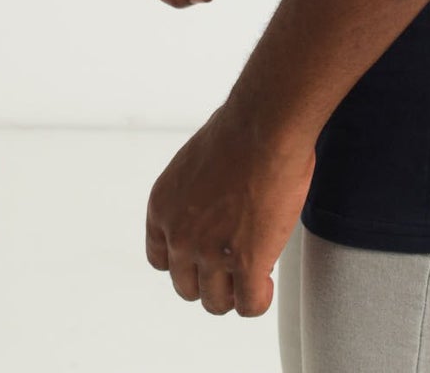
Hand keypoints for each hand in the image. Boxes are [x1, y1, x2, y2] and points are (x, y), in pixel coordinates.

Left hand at [145, 101, 314, 316]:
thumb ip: (196, 194)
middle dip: (211, 279)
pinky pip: (249, 304)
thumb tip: (215, 204)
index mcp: (162, 207)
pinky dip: (259, 299)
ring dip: (235, 293)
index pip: (160, 260)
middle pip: (186, 287)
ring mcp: (209, 254)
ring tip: (255, 275)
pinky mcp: (245, 264)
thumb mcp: (196, 163)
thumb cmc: (240, 130)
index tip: (205, 256)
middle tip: (234, 264)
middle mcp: (179, 235)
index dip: (186, 261)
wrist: (264, 125)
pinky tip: (269, 282)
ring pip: (216, 303)